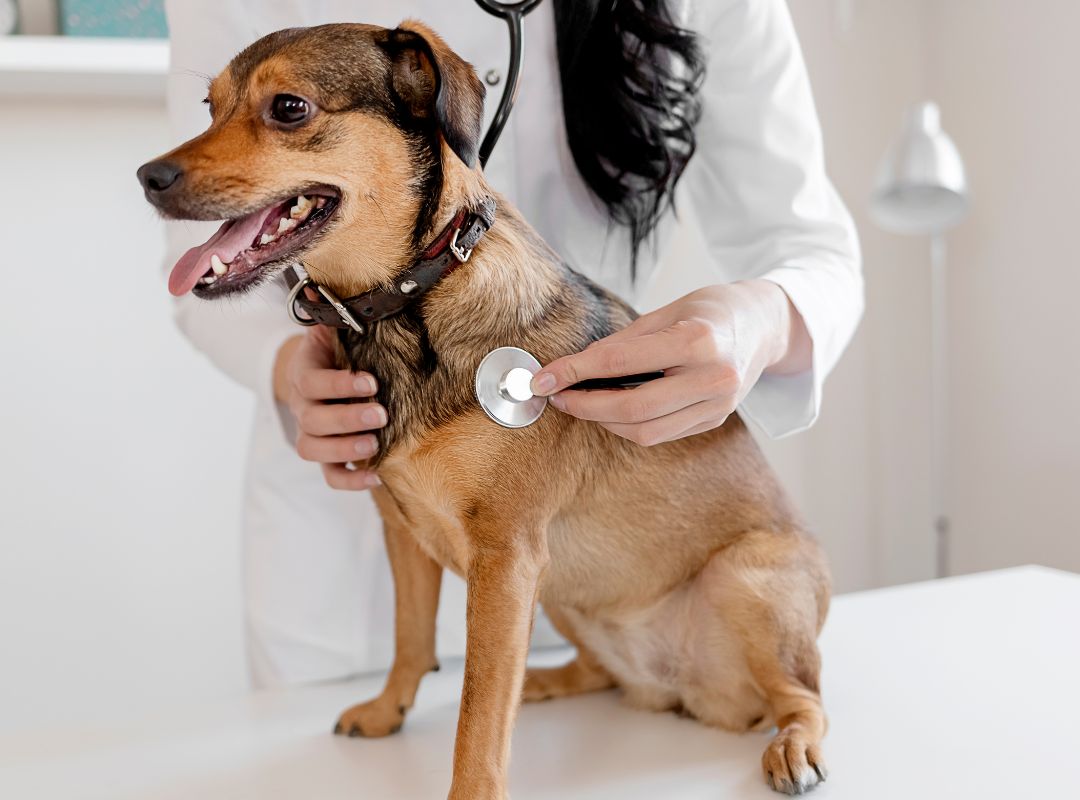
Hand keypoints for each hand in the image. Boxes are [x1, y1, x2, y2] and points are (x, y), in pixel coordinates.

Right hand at [275, 326, 386, 489]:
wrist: (318, 371)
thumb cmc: (337, 350)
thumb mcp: (336, 331)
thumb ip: (340, 318)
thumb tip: (343, 289)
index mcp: (305, 373)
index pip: (312, 382)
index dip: (338, 385)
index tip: (370, 382)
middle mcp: (302, 406)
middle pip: (311, 420)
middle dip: (347, 418)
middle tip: (380, 413)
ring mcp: (311, 433)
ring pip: (313, 450)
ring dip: (344, 449)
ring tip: (374, 444)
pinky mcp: (325, 456)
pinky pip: (329, 476)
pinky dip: (350, 481)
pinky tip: (375, 476)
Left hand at [529, 281, 809, 445]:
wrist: (765, 325)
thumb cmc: (712, 310)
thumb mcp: (668, 310)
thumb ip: (625, 341)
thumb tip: (577, 366)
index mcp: (698, 341)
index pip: (620, 363)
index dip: (575, 372)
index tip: (543, 377)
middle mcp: (712, 378)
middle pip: (632, 408)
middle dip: (585, 406)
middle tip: (557, 396)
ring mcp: (717, 405)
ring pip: (645, 431)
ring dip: (604, 421)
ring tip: (580, 403)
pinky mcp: (714, 420)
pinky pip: (661, 433)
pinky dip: (629, 425)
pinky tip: (610, 410)